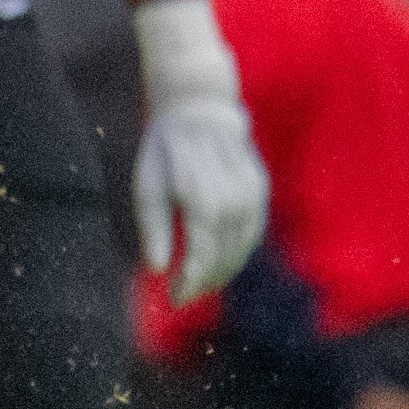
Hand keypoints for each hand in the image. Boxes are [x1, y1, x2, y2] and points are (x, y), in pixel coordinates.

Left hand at [132, 0, 267, 299]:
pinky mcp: (261, 189)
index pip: (201, 255)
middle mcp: (232, 199)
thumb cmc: (165, 149)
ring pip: (243, 246)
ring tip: (203, 284)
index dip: (189, 282)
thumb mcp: (147, 186)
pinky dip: (240, 250)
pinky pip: (254, 231)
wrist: (199, 109)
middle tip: (184, 297)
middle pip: (224, 255)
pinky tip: (224, 260)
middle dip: (205, 281)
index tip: (173, 299)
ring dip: (225, 270)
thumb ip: (154, 229)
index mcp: (201, 199)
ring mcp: (252, 194)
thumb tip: (156, 270)